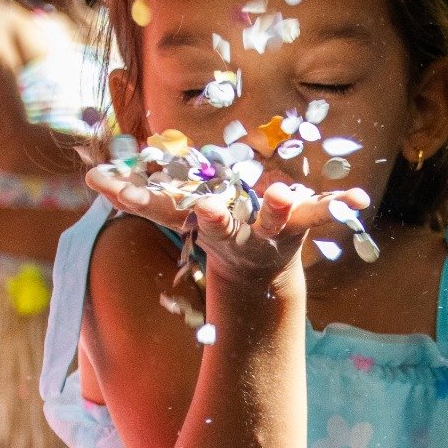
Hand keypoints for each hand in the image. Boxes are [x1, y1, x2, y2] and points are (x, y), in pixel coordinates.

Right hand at [85, 164, 369, 286]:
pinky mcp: (300, 223)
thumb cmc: (215, 228)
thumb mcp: (177, 211)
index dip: (142, 202)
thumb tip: (89, 178)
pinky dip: (341, 204)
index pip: (166, 211)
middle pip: (219, 226)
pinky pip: (322, 212)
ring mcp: (267, 230)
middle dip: (211, 219)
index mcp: (198, 223)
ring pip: (272, 221)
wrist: (257, 270)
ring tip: (282, 195)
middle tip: (204, 208)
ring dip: (277, 209)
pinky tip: (359, 197)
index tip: (118, 189)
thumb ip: (135, 196)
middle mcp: (232, 232)